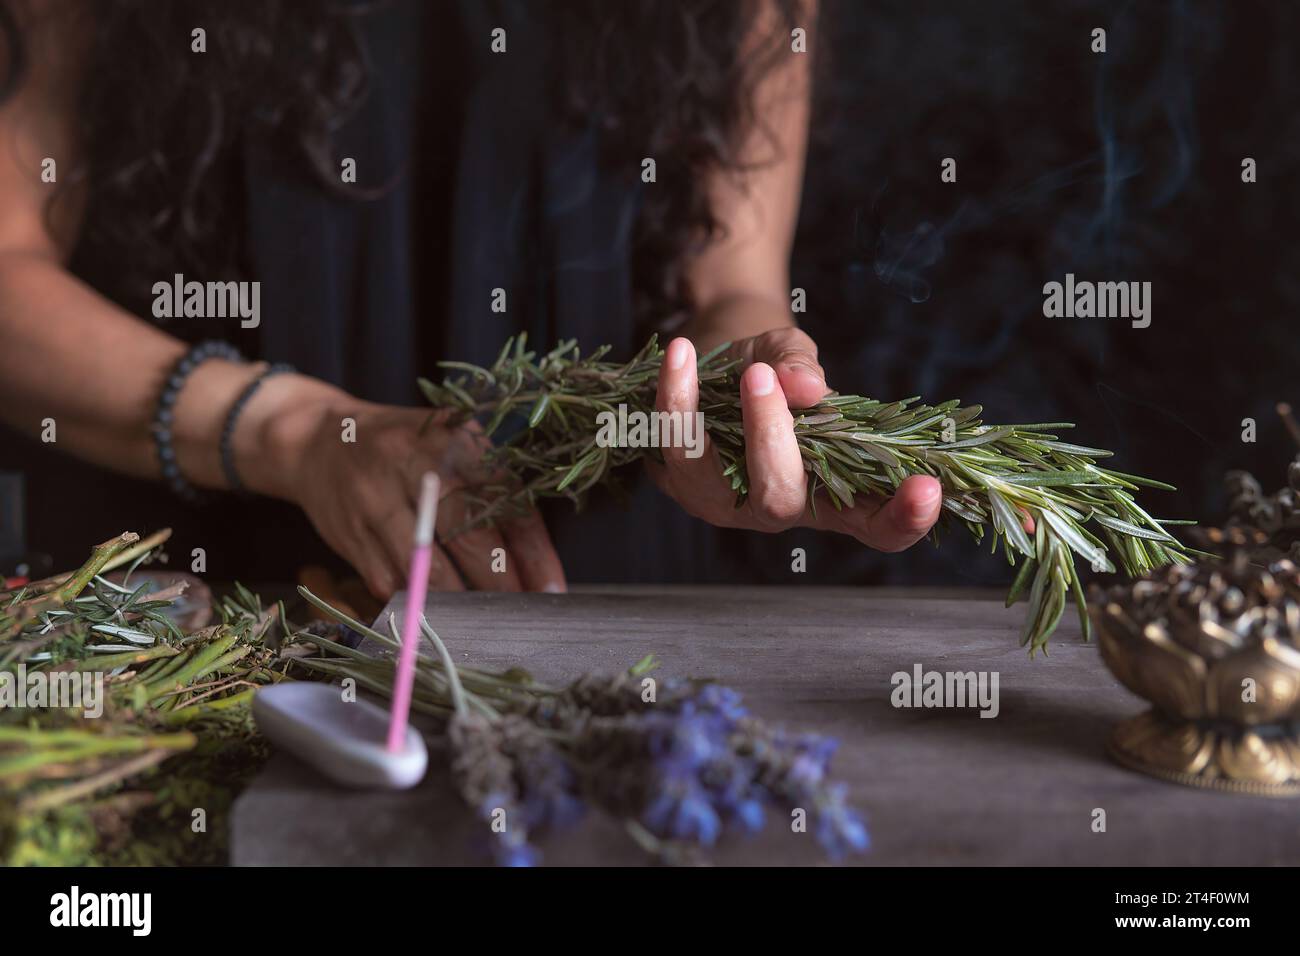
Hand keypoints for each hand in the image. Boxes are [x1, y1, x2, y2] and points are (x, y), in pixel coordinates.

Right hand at [234, 375, 566, 598]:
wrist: (319, 439)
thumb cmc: (406, 450)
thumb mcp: (452, 447)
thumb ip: (493, 491)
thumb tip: (537, 561)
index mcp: (453, 439)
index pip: (505, 500)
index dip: (533, 551)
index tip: (552, 589)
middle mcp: (414, 464)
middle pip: (469, 535)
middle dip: (501, 583)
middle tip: (523, 613)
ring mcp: (376, 499)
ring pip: (427, 567)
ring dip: (461, 602)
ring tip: (484, 621)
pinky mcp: (349, 533)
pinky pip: (390, 582)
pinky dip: (417, 603)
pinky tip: (437, 617)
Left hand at [649, 329, 944, 550]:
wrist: (707, 357)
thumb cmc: (767, 367)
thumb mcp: (791, 355)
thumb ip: (799, 367)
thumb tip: (805, 389)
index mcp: (833, 492)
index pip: (876, 526)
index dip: (903, 520)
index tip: (928, 488)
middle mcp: (780, 507)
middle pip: (781, 500)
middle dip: (774, 440)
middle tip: (769, 377)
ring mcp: (724, 502)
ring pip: (716, 480)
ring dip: (720, 420)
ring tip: (741, 365)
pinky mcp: (678, 482)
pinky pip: (673, 447)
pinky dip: (675, 396)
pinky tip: (680, 354)